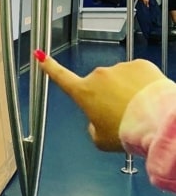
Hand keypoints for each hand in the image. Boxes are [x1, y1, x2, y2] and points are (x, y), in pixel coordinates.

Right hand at [34, 52, 165, 150]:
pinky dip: (142, 85)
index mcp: (84, 92)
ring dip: (127, 91)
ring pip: (121, 80)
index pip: (61, 76)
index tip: (40, 55)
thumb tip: (96, 121)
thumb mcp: (101, 140)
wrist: (155, 121)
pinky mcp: (140, 64)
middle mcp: (99, 76)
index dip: (49, 66)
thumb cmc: (127, 132)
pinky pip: (138, 75)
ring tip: (139, 109)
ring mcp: (119, 68)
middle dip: (107, 96)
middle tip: (121, 115)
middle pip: (99, 86)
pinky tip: (148, 98)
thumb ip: (92, 129)